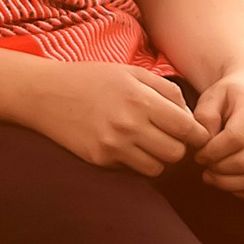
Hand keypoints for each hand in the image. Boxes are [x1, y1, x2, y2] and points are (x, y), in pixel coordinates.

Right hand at [23, 57, 203, 175]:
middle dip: (178, 147)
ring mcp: (113, 146)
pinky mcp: (99, 160)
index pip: (188, 129)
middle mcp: (129, 125)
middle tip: (169, 136)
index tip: (196, 134)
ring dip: (158, 158)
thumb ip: (167, 91)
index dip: (198, 134)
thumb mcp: (132, 72)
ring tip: (147, 142)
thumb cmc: (92, 78)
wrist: (45, 93)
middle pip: (176, 154)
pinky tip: (125, 145)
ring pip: (157, 168)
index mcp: (141, 99)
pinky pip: (133, 170)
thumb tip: (191, 117)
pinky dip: (135, 161)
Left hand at [190, 72, 243, 200]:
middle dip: (219, 171)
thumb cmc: (229, 98)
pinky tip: (234, 186)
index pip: (235, 139)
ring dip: (231, 185)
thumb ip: (204, 118)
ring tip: (215, 177)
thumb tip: (205, 143)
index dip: (211, 152)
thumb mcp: (211, 98)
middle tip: (205, 167)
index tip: (199, 154)